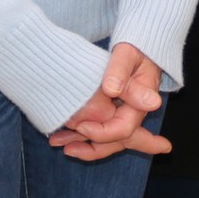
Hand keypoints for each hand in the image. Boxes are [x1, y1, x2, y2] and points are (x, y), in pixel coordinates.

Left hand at [49, 43, 170, 161]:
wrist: (141, 46)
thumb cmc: (135, 47)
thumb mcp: (128, 53)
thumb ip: (120, 71)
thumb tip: (112, 90)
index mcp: (142, 102)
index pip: (124, 128)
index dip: (102, 132)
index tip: (81, 126)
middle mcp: (134, 113)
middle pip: (117, 141)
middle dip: (92, 150)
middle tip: (68, 151)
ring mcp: (124, 113)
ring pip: (106, 138)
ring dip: (82, 143)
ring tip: (56, 143)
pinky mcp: (113, 111)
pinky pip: (99, 127)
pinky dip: (80, 133)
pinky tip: (60, 135)